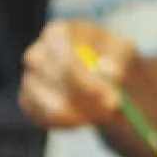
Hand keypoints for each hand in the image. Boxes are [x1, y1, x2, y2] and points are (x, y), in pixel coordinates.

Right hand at [18, 20, 140, 130]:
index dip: (85, 80)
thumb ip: (120, 60)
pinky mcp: (29, 103)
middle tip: (111, 108)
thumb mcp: (126, 55)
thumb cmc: (115, 61)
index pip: (63, 57)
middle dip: (84, 99)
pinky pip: (45, 120)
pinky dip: (69, 123)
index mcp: (58, 33)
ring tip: (103, 112)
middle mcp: (37, 54)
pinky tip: (86, 116)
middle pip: (52, 80)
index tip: (110, 99)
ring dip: (80, 114)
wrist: (106, 81)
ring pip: (49, 105)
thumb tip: (109, 71)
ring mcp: (30, 79)